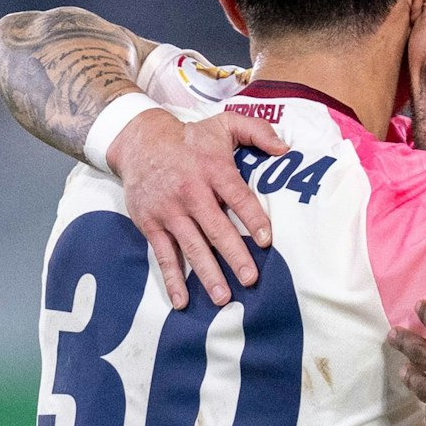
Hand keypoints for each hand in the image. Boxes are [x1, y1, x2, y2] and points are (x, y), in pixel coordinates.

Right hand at [106, 107, 288, 308]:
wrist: (139, 141)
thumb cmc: (191, 138)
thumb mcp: (225, 124)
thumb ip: (258, 132)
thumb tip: (285, 149)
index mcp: (213, 170)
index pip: (238, 197)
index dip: (253, 218)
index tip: (267, 240)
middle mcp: (191, 192)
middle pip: (216, 228)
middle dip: (234, 255)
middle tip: (250, 279)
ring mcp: (169, 211)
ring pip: (192, 246)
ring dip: (207, 274)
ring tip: (223, 298)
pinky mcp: (150, 224)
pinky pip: (163, 254)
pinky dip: (172, 278)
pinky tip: (182, 301)